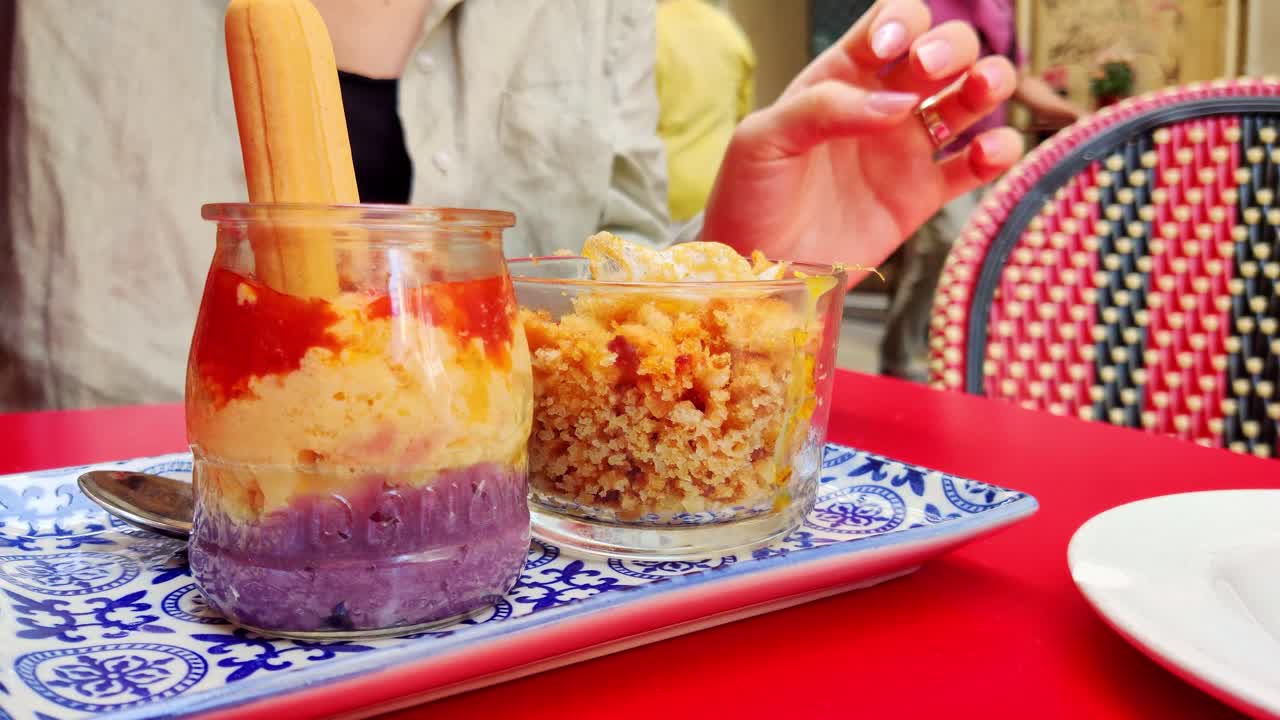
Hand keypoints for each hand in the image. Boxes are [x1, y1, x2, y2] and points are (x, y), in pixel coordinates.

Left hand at [700, 0, 1022, 282]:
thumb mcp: (763, 140)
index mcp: (840, 78)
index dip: (904, 21)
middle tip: (930, 70)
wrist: (755, 267)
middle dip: (951, 46)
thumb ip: (822, 110)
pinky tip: (985, 153)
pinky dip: (998, 151)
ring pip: (970, 98)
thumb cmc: (748, 197)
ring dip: (990, 80)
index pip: (889, 24)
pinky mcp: (923, 195)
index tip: (891, 47)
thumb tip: (896, 104)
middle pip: (943, 50)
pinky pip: (977, 165)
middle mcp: (882, 105)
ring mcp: (907, 149)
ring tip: (979, 92)